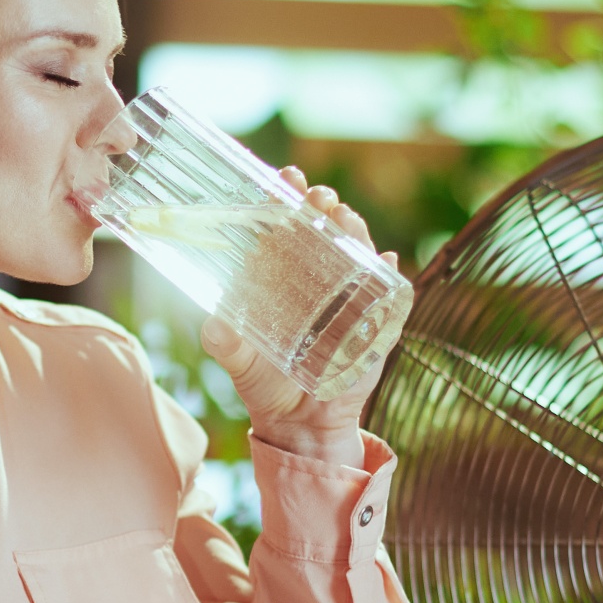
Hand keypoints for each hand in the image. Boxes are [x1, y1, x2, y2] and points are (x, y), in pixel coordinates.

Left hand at [200, 166, 397, 468]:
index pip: (285, 227)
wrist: (299, 424)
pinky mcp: (373, 324)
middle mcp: (317, 281)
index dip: (286, 199)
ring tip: (346, 219)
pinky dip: (388, 277)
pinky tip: (386, 263)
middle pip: (323, 231)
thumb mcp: (240, 363)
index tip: (285, 177)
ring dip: (355, 233)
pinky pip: (387, 295)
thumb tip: (214, 324)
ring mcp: (349, 300)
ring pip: (356, 254)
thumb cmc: (265, 385)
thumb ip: (225, 344)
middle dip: (322, 207)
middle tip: (317, 197)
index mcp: (282, 278)